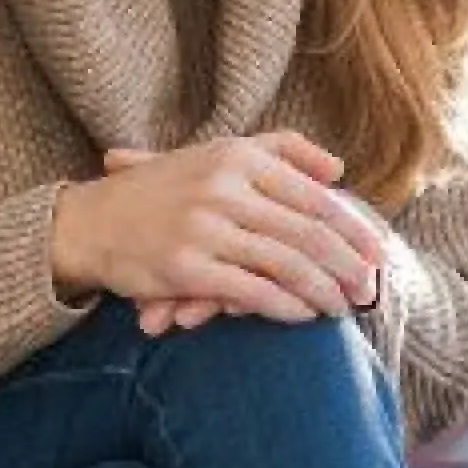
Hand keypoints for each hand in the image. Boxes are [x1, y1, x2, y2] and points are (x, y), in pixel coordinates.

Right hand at [51, 133, 384, 324]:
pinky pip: (251, 291)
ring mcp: (204, 227)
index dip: (351, 226)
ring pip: (285, 264)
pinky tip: (304, 316)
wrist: (89, 222)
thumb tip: (338, 169)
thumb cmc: (163, 190)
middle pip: (306, 231)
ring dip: (322, 291)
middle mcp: (222, 187)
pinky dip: (284, 306)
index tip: (378, 250)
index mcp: (236, 157)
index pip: (311, 194)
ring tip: (343, 308)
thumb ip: (280, 152)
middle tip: (370, 287)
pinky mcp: (186, 267)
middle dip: (346, 264)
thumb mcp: (218, 153)